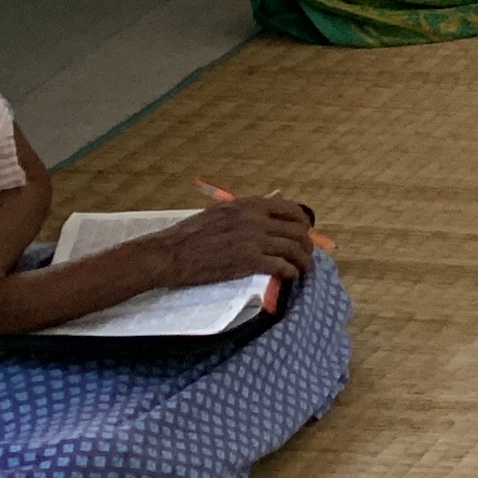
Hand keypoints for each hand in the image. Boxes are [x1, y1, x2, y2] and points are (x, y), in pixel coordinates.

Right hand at [141, 196, 315, 292]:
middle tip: (305, 255)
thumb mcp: (222, 211)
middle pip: (297, 231)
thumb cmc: (191, 234)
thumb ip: (248, 209)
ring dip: (303, 260)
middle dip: (306, 245)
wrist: (170, 254)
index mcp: (250, 205)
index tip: (303, 234)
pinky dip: (291, 272)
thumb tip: (274, 200)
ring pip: (294, 249)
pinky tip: (291, 276)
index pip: (292, 210)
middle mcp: (256, 220)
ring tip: (302, 268)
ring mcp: (254, 240)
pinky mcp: (249, 262)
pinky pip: (282, 266)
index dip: (303, 224)